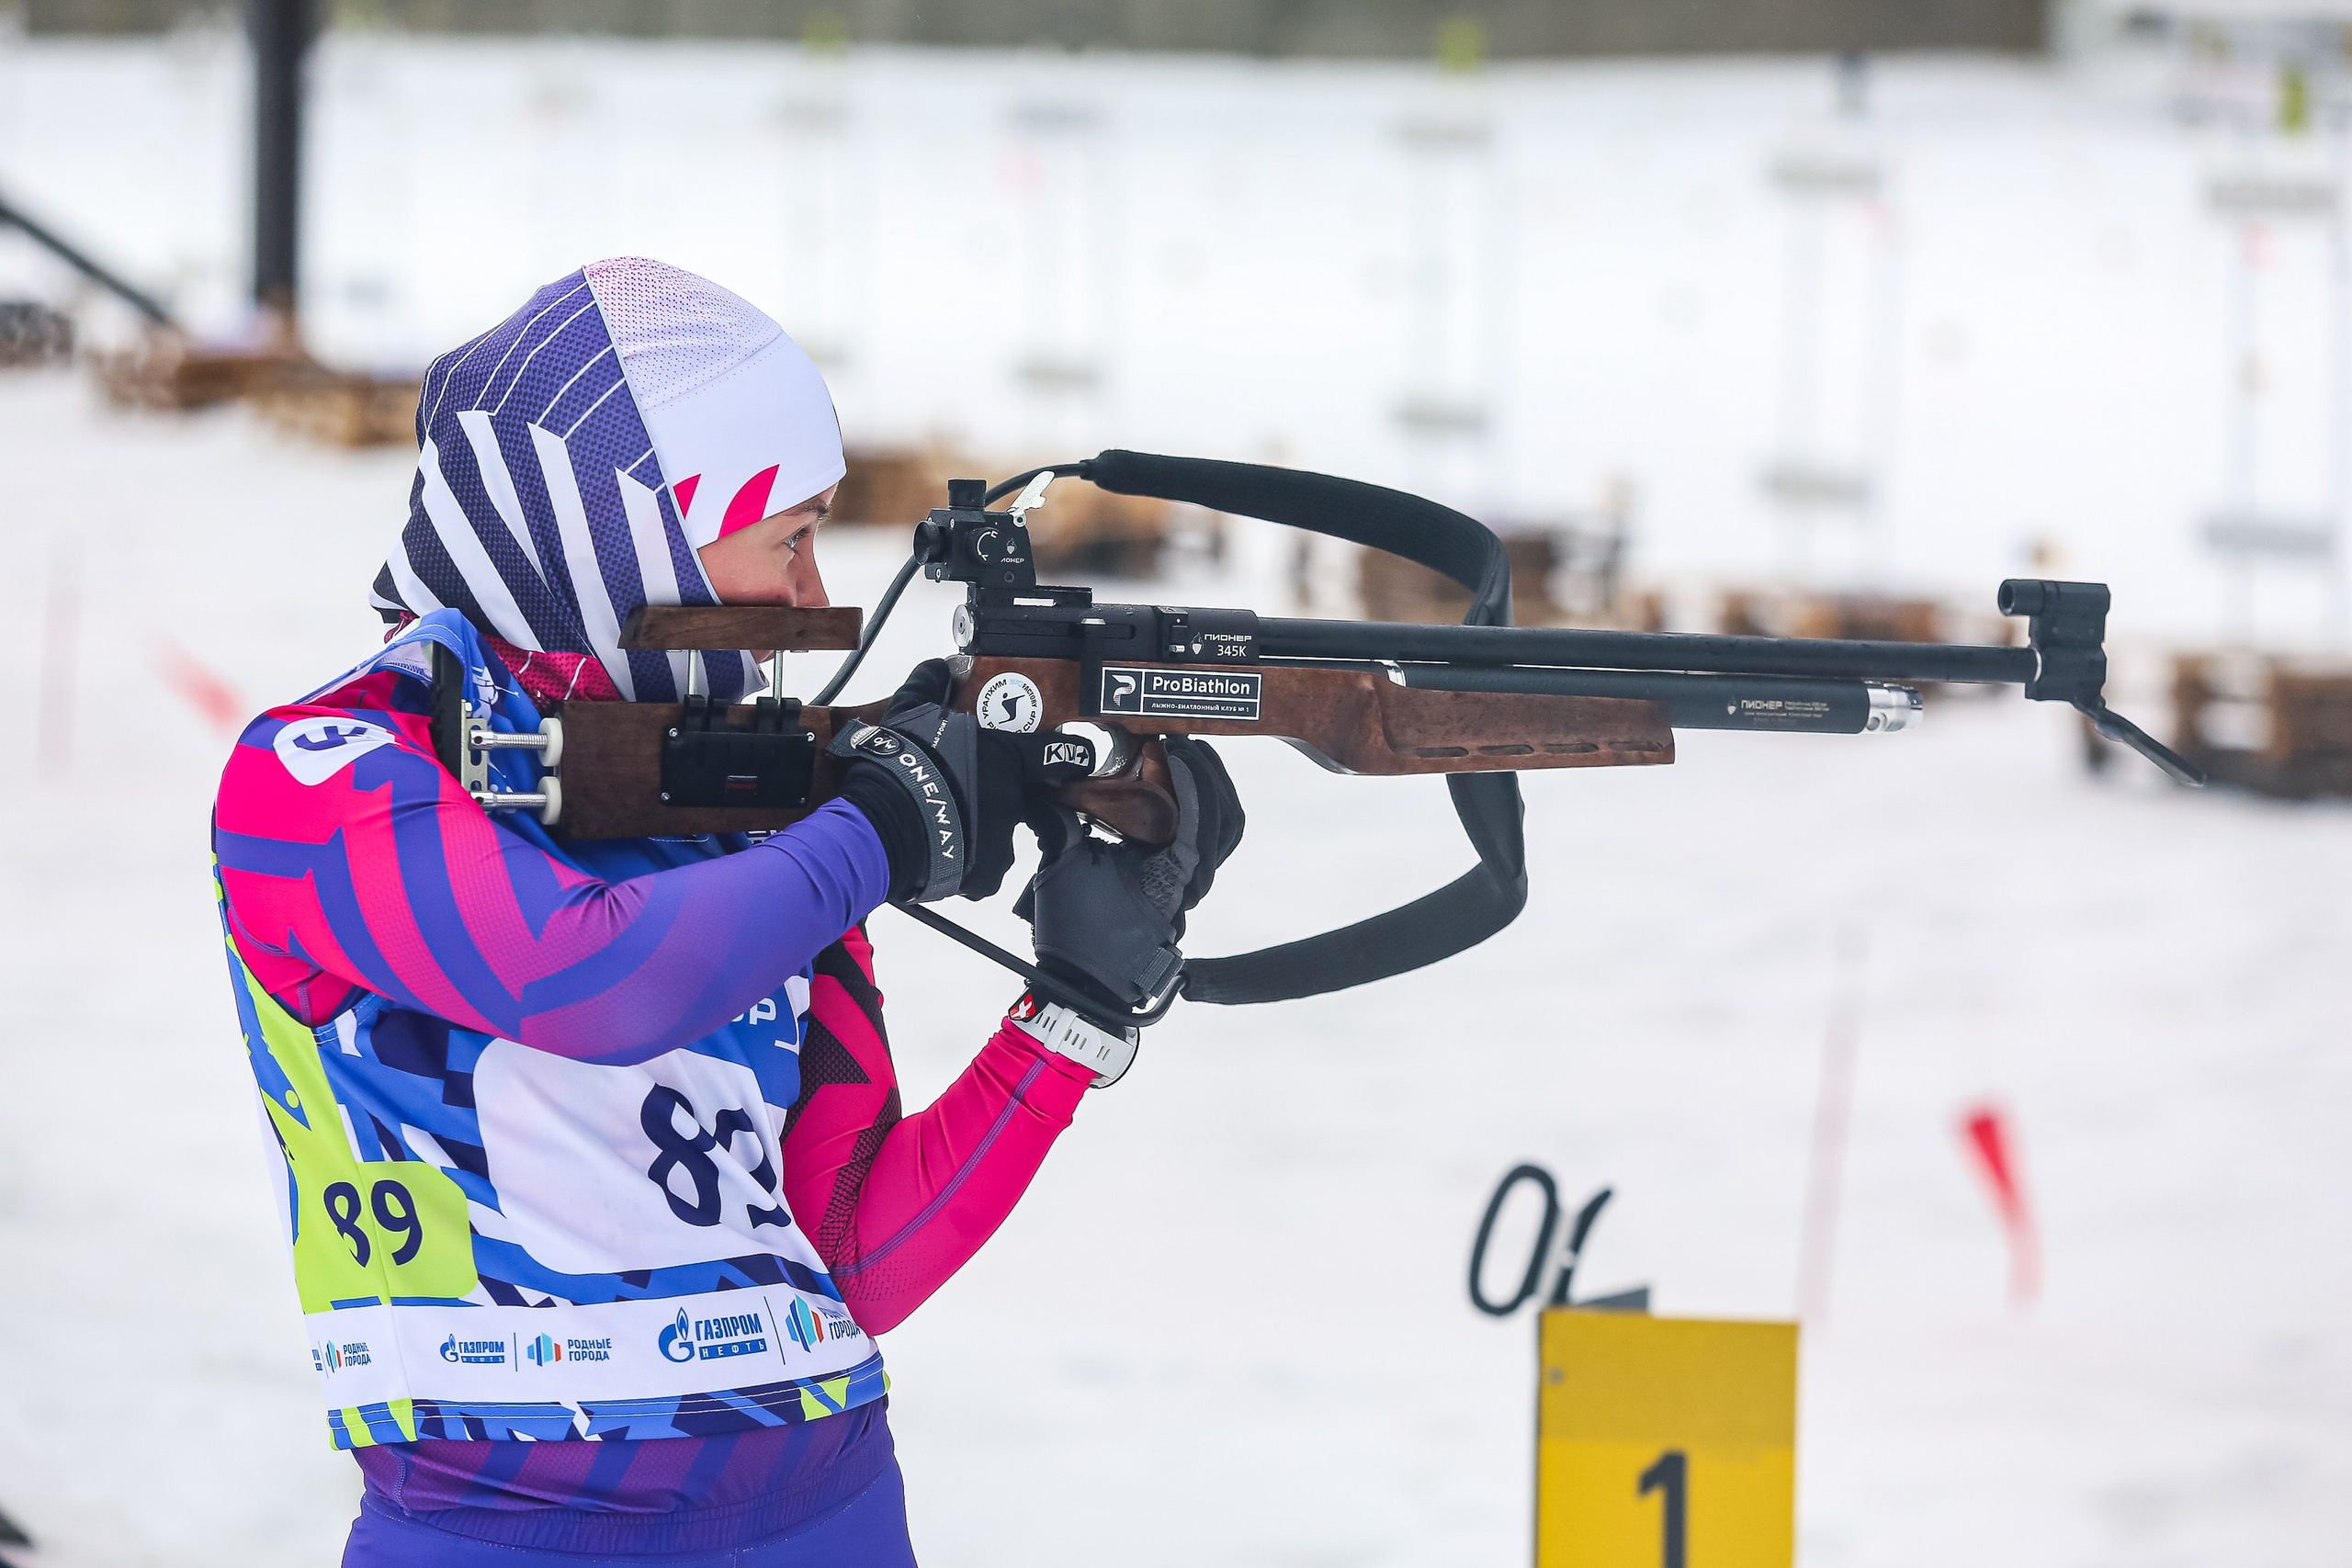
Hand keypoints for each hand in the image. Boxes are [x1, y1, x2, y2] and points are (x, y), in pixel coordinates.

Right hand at [830, 659, 1094, 902]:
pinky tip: (937, 852)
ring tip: (942, 825)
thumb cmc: (903, 763)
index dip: (1073, 754)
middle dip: (997, 798)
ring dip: (977, 832)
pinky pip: (979, 872)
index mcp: (1006, 759)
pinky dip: (963, 864)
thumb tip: (946, 664)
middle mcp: (1013, 802)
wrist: (883, 824)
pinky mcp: (982, 877)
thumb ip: (931, 684)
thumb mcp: (910, 711)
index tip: (1084, 758)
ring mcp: (1001, 843)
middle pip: (1019, 800)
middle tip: (966, 796)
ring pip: (997, 837)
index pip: (1056, 753)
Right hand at [1014, 736, 1244, 1020]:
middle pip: (1226, 814)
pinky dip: (1202, 811)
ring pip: (1224, 827)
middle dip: (1207, 772)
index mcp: (1174, 867)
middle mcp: (1193, 875)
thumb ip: (1060, 820)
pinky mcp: (1182, 885)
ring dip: (1211, 789)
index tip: (1168, 743)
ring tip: (1183, 760)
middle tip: (1179, 743)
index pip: (1201, 809)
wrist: (1087, 984)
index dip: (1191, 771)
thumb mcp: (1064, 866)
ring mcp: (1192, 882)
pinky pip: (1210, 840)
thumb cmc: (1080, 932)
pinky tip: (1176, 794)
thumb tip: (1045, 781)